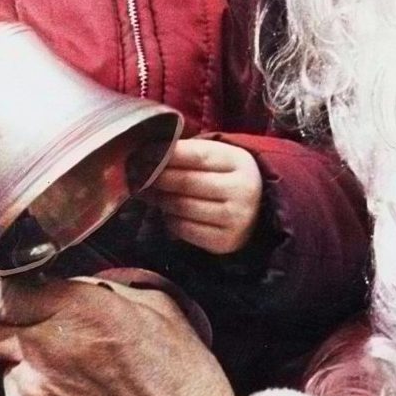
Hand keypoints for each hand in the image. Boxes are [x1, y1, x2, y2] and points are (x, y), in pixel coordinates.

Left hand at [0, 265, 256, 395]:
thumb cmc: (183, 381)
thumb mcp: (152, 308)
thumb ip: (94, 290)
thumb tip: (57, 288)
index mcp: (75, 310)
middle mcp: (42, 352)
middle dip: (2, 326)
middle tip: (53, 340)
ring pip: (1, 366)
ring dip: (27, 366)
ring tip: (87, 386)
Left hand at [148, 138, 263, 254]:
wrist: (257, 210)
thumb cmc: (226, 177)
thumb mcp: (217, 158)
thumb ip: (188, 153)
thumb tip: (147, 155)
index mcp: (239, 162)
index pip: (196, 155)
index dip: (165, 154)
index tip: (143, 153)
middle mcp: (242, 190)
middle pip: (186, 182)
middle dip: (157, 178)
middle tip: (138, 175)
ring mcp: (235, 218)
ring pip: (182, 207)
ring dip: (160, 199)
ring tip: (149, 193)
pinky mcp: (225, 241)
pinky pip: (184, 229)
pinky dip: (170, 220)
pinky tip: (169, 212)